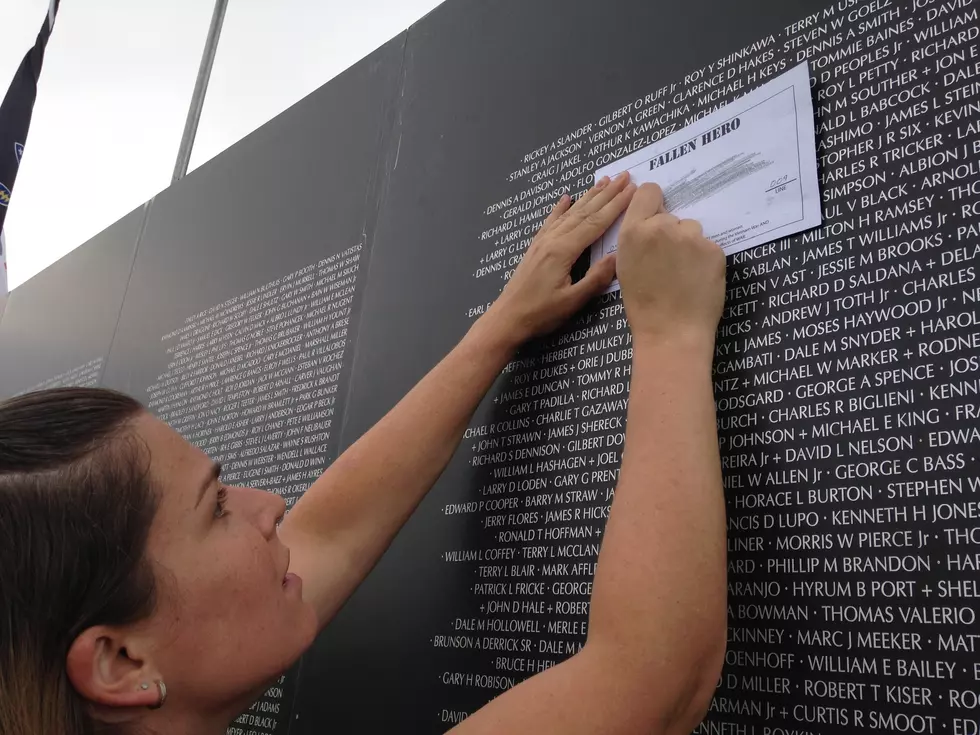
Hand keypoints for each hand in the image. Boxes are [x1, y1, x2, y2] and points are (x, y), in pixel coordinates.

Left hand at [487, 172, 635, 342]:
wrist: (507, 318)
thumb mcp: (573, 301)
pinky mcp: (536, 248)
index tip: (632, 189)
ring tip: (603, 181)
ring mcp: (542, 242)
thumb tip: (618, 256)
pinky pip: (551, 221)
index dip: (616, 205)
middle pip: (584, 211)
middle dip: (606, 193)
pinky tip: (565, 198)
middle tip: (624, 176)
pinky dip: (560, 208)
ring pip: (569, 213)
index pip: (595, 222)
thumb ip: (596, 278)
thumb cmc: (540, 313)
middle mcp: (552, 240)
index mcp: (563, 251)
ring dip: (588, 196)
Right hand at [617, 183, 725, 352]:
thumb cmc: (643, 305)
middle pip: (672, 215)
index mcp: (633, 231)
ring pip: (692, 229)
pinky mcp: (714, 249)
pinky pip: (709, 246)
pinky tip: (697, 280)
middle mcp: (662, 227)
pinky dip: (705, 260)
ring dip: (690, 245)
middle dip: (672, 233)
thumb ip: (637, 238)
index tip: (656, 218)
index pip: (649, 191)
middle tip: (668, 262)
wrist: (671, 332)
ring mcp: (691, 237)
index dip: (654, 203)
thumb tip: (652, 221)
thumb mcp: (626, 266)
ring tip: (683, 274)